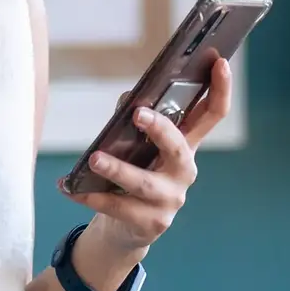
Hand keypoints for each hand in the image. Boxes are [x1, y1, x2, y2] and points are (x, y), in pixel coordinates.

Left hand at [62, 53, 233, 253]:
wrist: (125, 227)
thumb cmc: (132, 176)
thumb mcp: (137, 148)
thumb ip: (134, 123)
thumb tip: (128, 101)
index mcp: (185, 146)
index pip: (212, 114)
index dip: (221, 89)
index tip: (220, 62)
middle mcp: (184, 171)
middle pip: (179, 147)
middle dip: (160, 130)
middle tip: (138, 113)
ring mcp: (170, 199)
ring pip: (144, 183)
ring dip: (117, 169)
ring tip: (94, 159)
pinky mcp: (151, 222)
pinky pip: (117, 207)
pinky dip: (90, 195)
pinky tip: (68, 187)